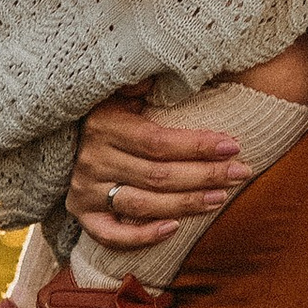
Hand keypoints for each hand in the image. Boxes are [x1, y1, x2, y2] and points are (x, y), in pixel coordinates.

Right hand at [68, 87, 241, 248]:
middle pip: (157, 176)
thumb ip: (142, 81)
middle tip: (241, 173)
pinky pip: (111, 235)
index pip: (158, 142)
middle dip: (205, 175)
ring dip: (186, 204)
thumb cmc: (112, 109)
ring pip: (142, 205)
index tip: (233, 146)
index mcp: (104, 125)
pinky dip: (143, 236)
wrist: (67, 134)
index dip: (197, 146)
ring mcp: (85, 190)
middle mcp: (92, 160)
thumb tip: (164, 71)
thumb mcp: (122, 89)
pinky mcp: (82, 215)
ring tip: (221, 197)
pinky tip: (175, 229)